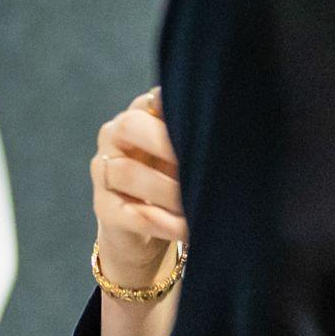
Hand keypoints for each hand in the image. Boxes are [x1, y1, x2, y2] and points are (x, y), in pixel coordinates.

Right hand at [92, 88, 184, 288]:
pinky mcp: (103, 209)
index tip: (204, 117)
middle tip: (200, 163)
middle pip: (129, 127)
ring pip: (130, 173)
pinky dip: (165, 223)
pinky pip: (134, 214)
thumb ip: (196, 138)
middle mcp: (113, 138)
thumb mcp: (183, 156)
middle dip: (166, 144)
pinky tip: (188, 229)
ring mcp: (104, 173)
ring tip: (199, 203)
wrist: (141, 234)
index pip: (150, 101)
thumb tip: (231, 128)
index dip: (173, 107)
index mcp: (137, 116)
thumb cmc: (170, 184)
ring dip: (169, 191)